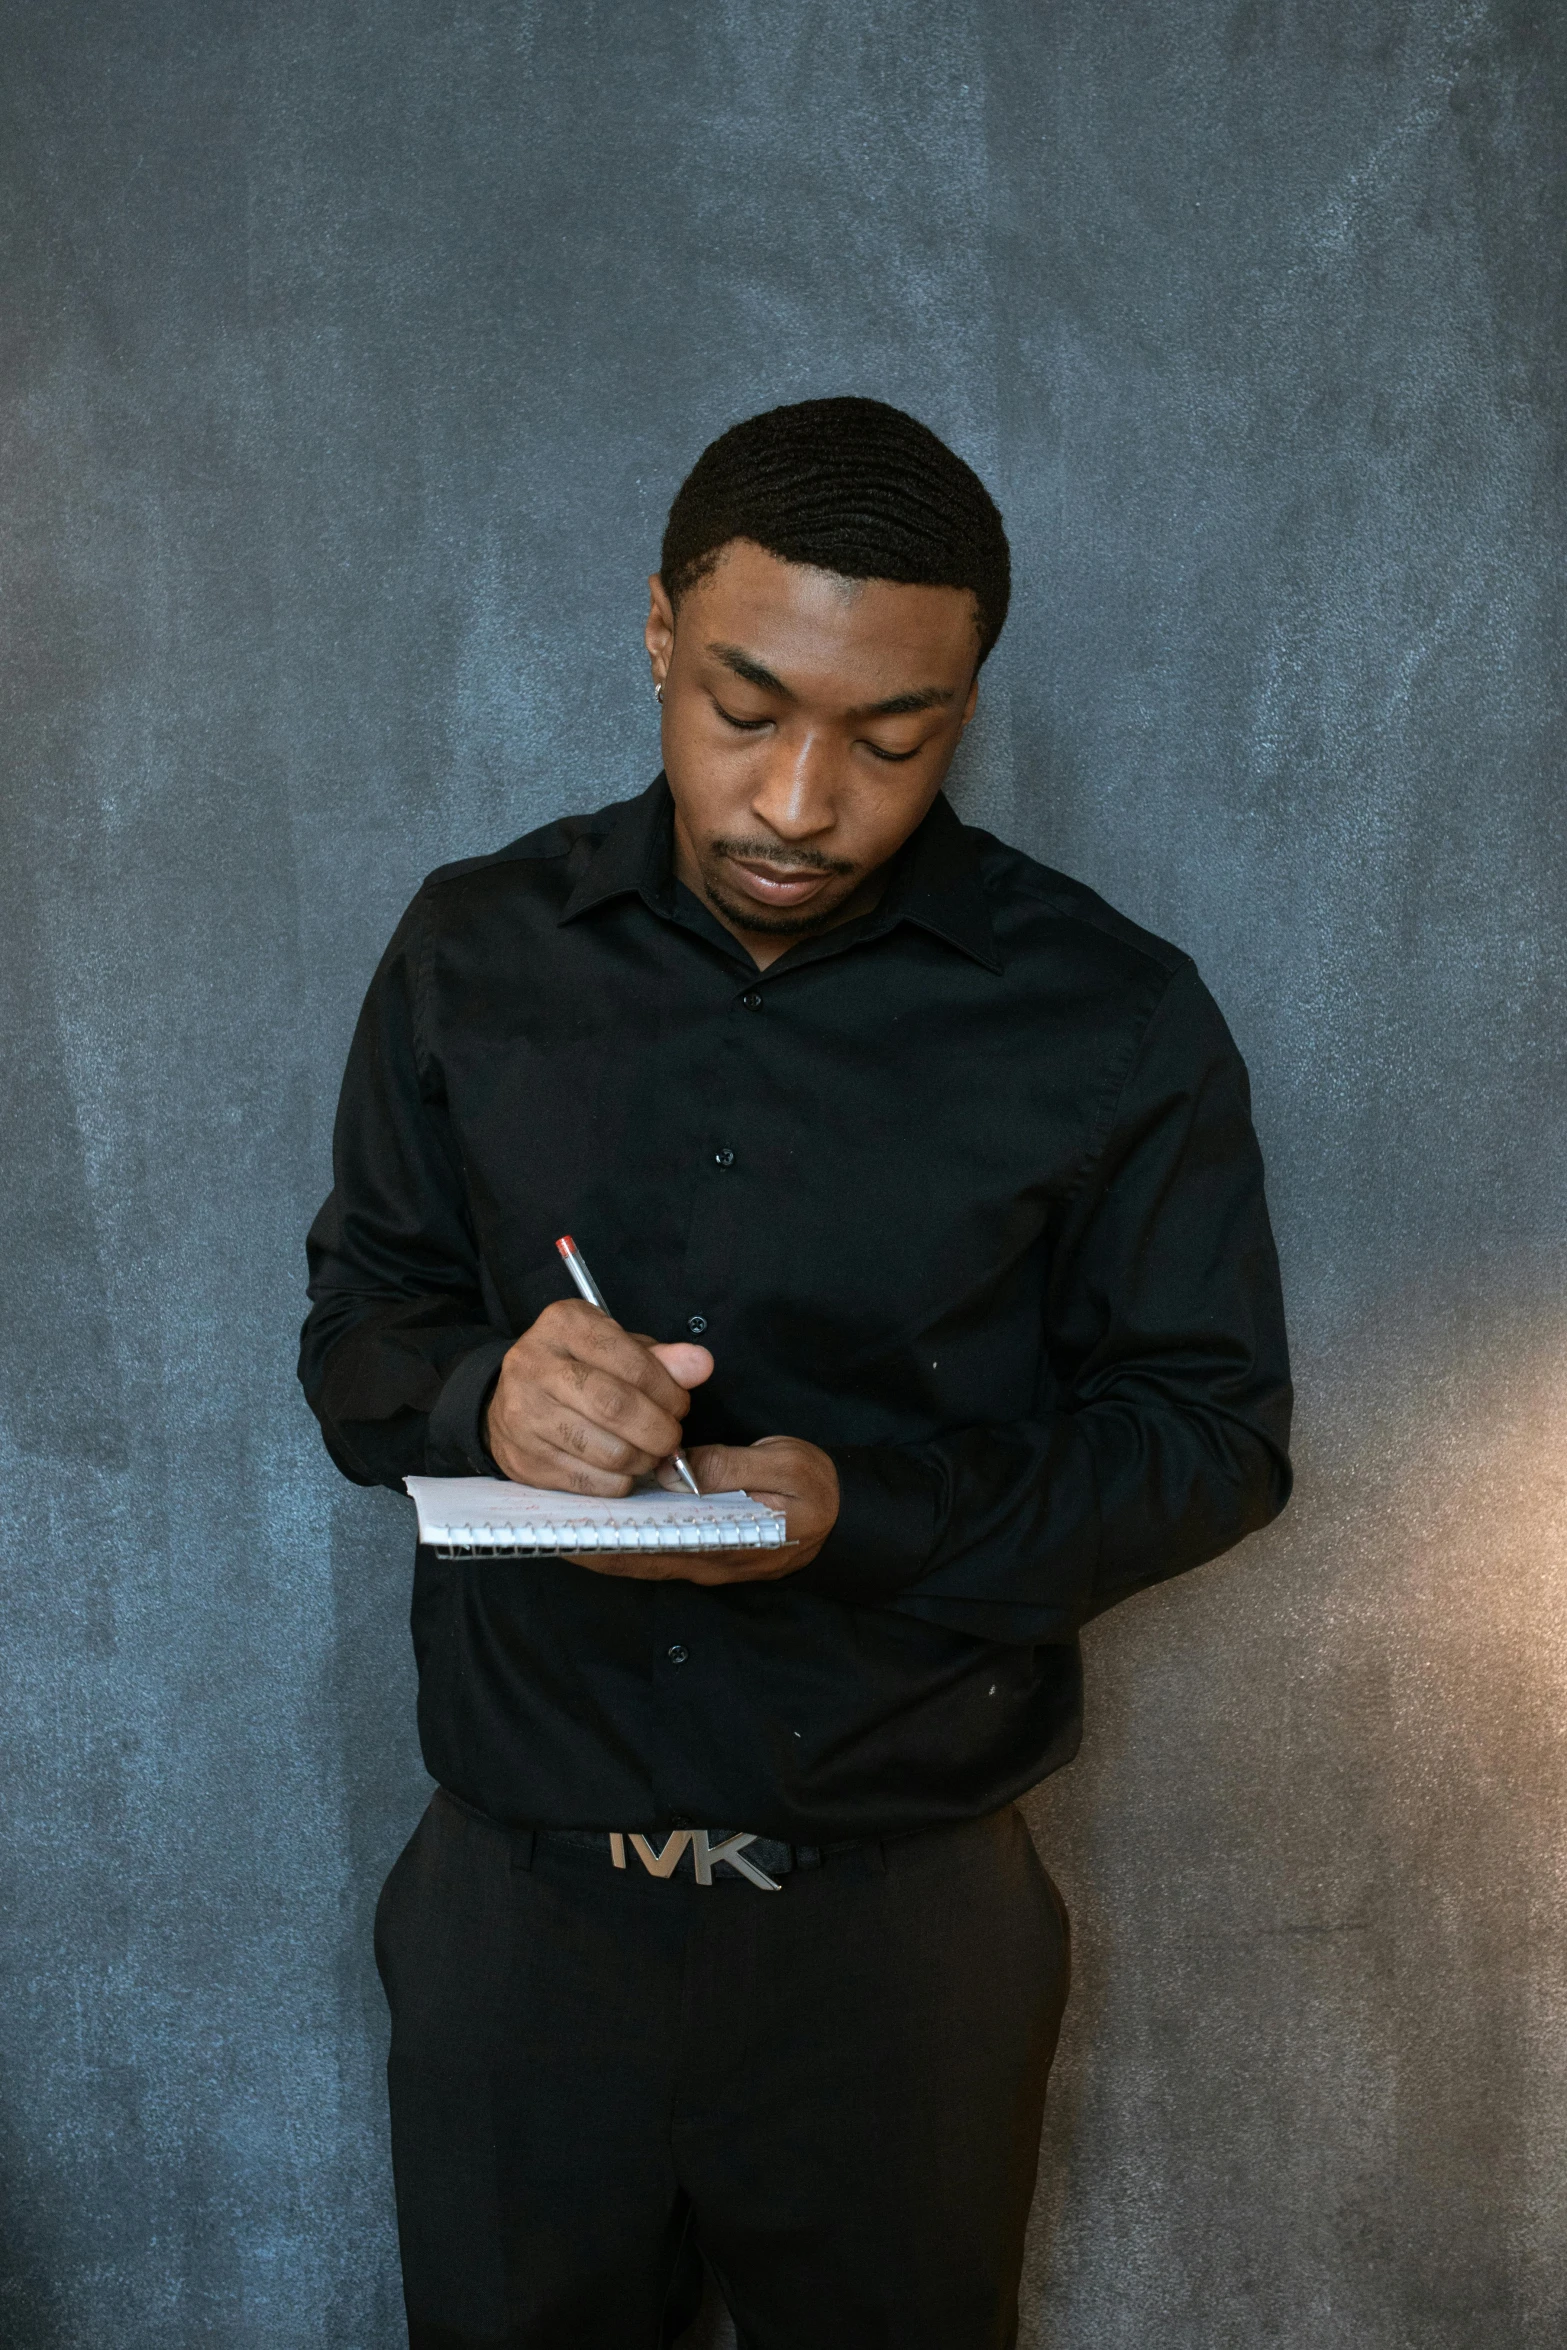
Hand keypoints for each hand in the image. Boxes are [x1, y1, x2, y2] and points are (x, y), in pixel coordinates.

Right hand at [485, 1299, 712, 1491]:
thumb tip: (701, 1364)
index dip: (668, 1390)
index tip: (681, 1405)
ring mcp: (523, 1414)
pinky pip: (587, 1480)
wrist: (509, 1398)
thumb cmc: (577, 1367)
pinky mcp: (523, 1458)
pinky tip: (622, 1469)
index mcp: (564, 1324)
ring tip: (649, 1452)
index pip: (631, 1362)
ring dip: (642, 1459)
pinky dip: (618, 1481)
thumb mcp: (616, 1347)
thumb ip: (660, 1358)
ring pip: (604, 1450)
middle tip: (672, 1436)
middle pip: (614, 1406)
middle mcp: (534, 1365)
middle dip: (658, 1429)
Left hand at [571, 1436, 839, 1585]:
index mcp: (725, 1544)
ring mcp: (703, 1558)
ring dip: (603, 1540)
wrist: (847, 1512)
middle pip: (635, 1559)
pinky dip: (624, 1534)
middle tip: (544, 1524)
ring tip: (561, 1518)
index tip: (564, 1531)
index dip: (605, 1543)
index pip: (652, 1551)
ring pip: (641, 1555)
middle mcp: (706, 1561)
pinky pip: (655, 1547)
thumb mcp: (784, 1468)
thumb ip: (729, 1468)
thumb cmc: (816, 1489)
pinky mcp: (704, 1548)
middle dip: (590, 1544)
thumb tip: (674, 1468)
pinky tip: (604, 1513)